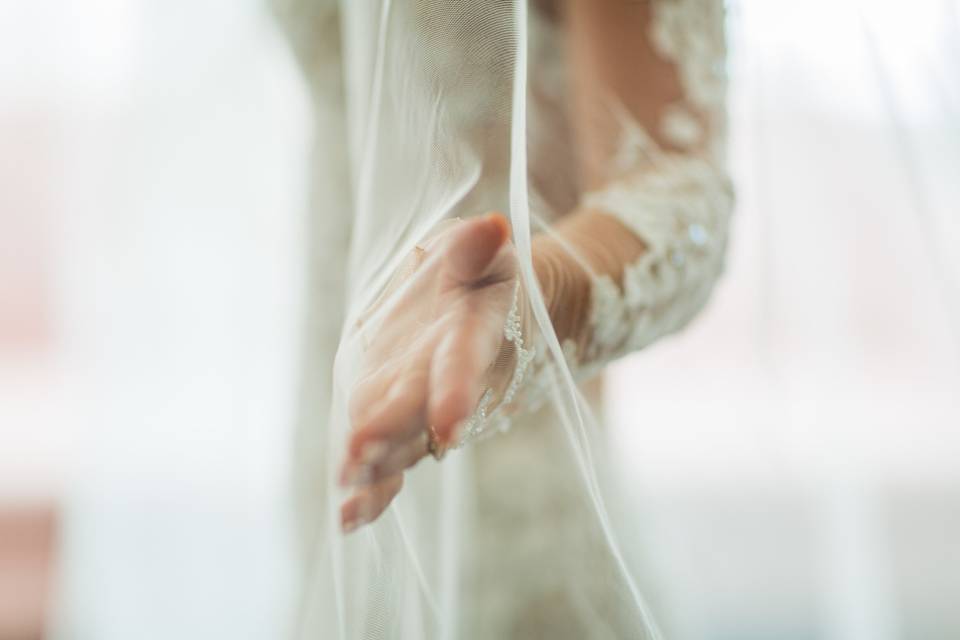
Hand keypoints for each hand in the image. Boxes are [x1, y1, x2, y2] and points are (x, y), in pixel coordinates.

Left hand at [339, 213, 516, 532]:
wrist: (493, 315)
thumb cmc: (481, 276)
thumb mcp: (480, 251)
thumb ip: (476, 248)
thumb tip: (490, 229)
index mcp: (469, 334)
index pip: (463, 363)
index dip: (455, 390)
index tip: (448, 424)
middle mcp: (444, 380)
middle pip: (420, 413)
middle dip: (393, 434)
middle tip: (359, 455)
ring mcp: (421, 406)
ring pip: (401, 447)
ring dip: (376, 471)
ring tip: (346, 499)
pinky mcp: (398, 422)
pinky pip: (389, 465)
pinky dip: (372, 492)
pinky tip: (346, 517)